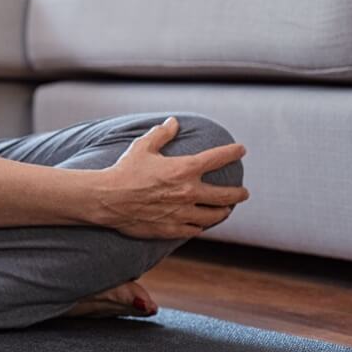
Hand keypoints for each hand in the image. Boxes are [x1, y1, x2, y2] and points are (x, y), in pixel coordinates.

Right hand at [92, 117, 248, 238]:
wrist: (108, 199)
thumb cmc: (125, 170)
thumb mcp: (142, 147)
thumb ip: (161, 134)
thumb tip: (173, 122)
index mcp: (184, 169)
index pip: (217, 158)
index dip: (232, 152)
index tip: (241, 150)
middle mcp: (189, 192)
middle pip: (226, 195)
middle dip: (238, 194)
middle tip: (243, 192)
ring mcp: (183, 213)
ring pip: (214, 216)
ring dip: (223, 212)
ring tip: (226, 210)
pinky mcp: (173, 228)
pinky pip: (195, 229)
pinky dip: (200, 225)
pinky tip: (201, 224)